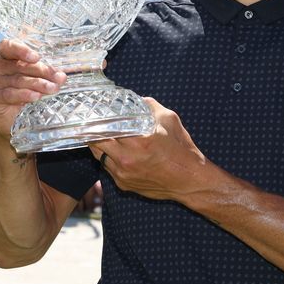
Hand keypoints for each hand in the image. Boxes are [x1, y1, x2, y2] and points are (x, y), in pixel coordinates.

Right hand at [0, 39, 66, 137]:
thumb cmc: (27, 96)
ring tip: (52, 89)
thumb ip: (47, 76)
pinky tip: (35, 96)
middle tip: (58, 78)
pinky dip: (23, 95)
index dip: (21, 49)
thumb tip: (62, 76)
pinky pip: (8, 94)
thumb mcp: (38, 82)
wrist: (14, 124)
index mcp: (6, 57)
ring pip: (16, 80)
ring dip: (37, 84)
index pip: (8, 46)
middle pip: (17, 65)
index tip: (37, 57)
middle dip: (41, 71)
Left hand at [88, 98, 204, 202]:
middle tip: (96, 123)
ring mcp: (123, 173)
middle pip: (95, 142)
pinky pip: (108, 168)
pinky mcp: (123, 184)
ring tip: (106, 136)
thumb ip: (149, 106)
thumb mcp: (169, 119)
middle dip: (95, 132)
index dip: (98, 119)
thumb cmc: (181, 149)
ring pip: (99, 155)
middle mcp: (127, 158)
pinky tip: (119, 152)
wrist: (189, 180)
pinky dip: (110, 158)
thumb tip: (135, 99)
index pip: (105, 127)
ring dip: (101, 145)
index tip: (95, 113)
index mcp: (138, 140)